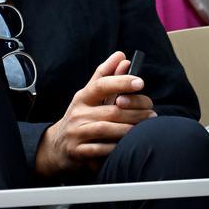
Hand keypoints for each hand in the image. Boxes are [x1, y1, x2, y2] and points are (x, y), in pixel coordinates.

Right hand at [35, 51, 156, 178]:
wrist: (57, 146)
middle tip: (151, 113)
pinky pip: (101, 149)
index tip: (140, 82)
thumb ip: (105, 76)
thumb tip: (121, 56)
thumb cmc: (81, 117)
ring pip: (107, 129)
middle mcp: (77, 113)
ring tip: (144, 127)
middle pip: (111, 110)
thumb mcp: (89, 96)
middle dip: (136, 112)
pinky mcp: (77, 151)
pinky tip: (127, 145)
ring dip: (129, 129)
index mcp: (82, 98)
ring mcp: (76, 133)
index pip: (100, 85)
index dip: (120, 81)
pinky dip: (116, 147)